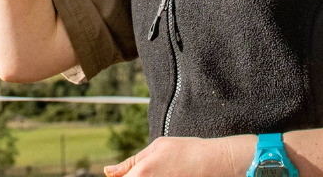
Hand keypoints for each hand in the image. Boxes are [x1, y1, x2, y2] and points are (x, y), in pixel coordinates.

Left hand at [105, 136, 251, 176]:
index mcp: (140, 174)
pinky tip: (169, 175)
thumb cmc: (185, 151)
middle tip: (155, 169)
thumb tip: (108, 171)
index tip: (125, 172)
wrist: (214, 162)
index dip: (122, 176)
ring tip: (163, 172)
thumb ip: (130, 162)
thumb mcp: (156, 148)